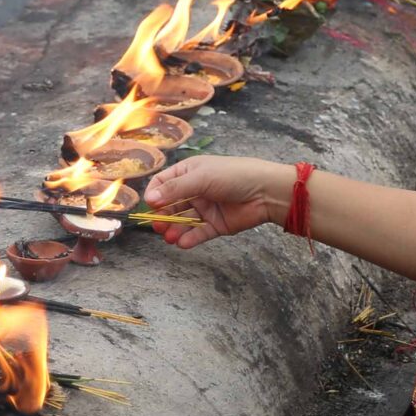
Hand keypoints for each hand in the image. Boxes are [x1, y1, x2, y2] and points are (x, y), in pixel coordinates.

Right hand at [140, 154, 290, 250]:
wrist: (266, 192)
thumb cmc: (233, 175)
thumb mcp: (201, 178)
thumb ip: (174, 189)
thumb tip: (149, 199)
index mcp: (189, 173)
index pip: (163, 183)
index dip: (154, 194)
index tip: (150, 205)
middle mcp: (195, 190)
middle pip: (170, 205)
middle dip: (162, 216)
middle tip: (157, 226)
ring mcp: (206, 208)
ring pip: (183, 221)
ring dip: (174, 229)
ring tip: (169, 237)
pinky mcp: (216, 224)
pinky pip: (199, 233)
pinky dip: (189, 239)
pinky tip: (182, 243)